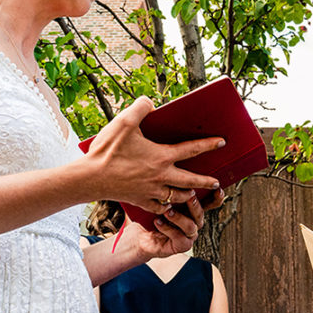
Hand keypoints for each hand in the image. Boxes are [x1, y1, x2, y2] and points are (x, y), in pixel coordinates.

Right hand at [84, 97, 223, 213]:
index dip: (209, 144)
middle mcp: (161, 176)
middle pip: (191, 181)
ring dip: (187, 195)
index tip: (222, 142)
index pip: (192, 149)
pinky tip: (167, 207)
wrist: (89, 178)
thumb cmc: (107, 150)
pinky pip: (159, 208)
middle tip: (216, 182)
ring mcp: (151, 191)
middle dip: (205, 182)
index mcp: (161, 156)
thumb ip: (140, 108)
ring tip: (192, 193)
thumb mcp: (124, 121)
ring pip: (177, 197)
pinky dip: (166, 208)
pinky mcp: (140, 201)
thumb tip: (151, 104)